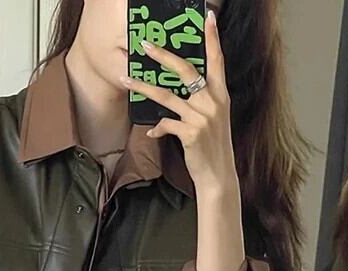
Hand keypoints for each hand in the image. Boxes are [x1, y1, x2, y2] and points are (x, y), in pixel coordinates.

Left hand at [119, 8, 237, 197]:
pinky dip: (156, 128)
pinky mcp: (190, 134)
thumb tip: (181, 93)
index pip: (217, 60)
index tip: (207, 17)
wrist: (218, 176)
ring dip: (144, 87)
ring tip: (127, 78)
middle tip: (145, 44)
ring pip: (167, 96)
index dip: (212, 38)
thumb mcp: (214, 120)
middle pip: (185, 70)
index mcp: (220, 95)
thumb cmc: (213, 148)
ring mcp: (201, 118)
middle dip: (163, 55)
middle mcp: (212, 102)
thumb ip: (202, 103)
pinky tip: (150, 132)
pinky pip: (166, 124)